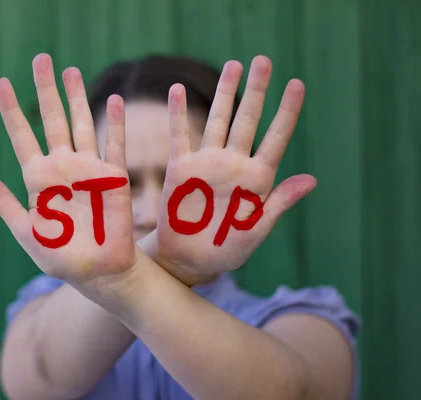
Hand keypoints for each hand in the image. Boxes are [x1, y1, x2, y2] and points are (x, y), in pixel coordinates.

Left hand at [0, 54, 135, 289]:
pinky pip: (114, 146)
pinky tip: (112, 100)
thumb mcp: (26, 231)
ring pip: (81, 124)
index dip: (12, 110)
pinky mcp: (114, 178)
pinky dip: (113, 124)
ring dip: (77, 98)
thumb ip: (5, 203)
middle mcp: (63, 168)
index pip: (23, 136)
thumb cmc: (62, 257)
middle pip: (53, 120)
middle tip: (40, 59)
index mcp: (38, 179)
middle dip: (46, 90)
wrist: (99, 272)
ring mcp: (89, 170)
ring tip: (70, 71)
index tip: (2, 84)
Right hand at [152, 56, 316, 285]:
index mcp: (257, 178)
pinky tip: (176, 89)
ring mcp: (207, 163)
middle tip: (263, 60)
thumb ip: (279, 202)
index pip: (276, 138)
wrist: (189, 260)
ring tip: (234, 65)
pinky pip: (179, 136)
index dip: (287, 112)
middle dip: (256, 91)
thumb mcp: (256, 229)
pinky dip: (177, 114)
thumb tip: (312, 179)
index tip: (296, 84)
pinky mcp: (181, 169)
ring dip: (224, 93)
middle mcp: (234, 164)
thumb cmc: (226, 250)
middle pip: (247, 120)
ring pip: (217, 120)